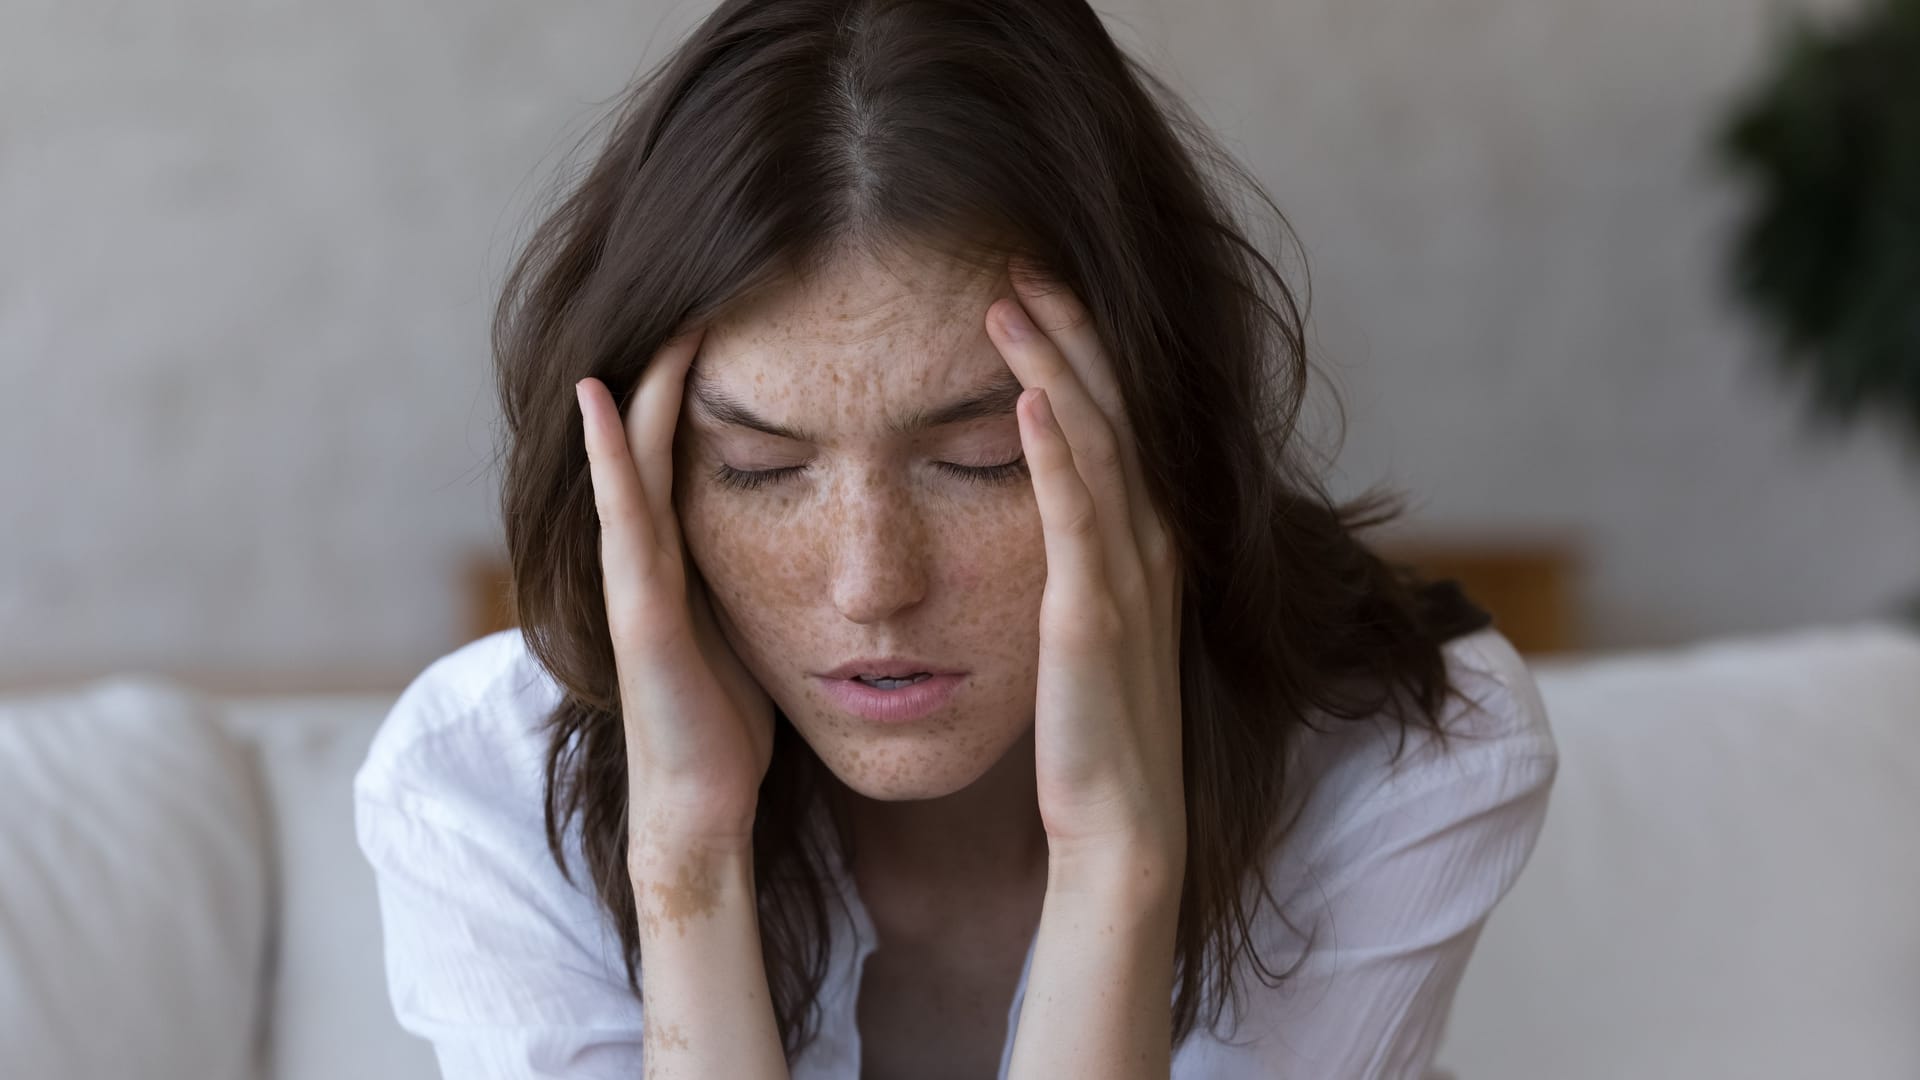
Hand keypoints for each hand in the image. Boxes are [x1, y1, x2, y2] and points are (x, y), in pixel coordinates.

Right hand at [575, 328, 774, 852]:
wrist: (698, 810)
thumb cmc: (728, 725)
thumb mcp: (753, 625)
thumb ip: (760, 573)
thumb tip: (812, 528)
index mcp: (682, 556)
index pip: (687, 445)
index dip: (703, 381)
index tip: (742, 313)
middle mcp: (648, 556)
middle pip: (652, 437)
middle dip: (673, 364)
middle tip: (706, 285)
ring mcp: (633, 580)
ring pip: (630, 461)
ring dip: (641, 386)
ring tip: (662, 313)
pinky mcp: (638, 612)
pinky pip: (624, 517)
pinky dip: (608, 454)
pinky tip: (600, 395)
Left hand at [985, 263, 1185, 871]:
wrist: (1121, 822)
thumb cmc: (1095, 729)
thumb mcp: (1092, 623)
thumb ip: (1079, 560)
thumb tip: (1046, 509)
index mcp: (1144, 540)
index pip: (1117, 417)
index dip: (1083, 347)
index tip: (1033, 287)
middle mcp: (1147, 542)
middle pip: (1114, 408)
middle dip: (1069, 329)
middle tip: (1018, 258)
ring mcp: (1127, 575)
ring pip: (1097, 443)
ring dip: (1056, 365)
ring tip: (1009, 299)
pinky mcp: (1092, 616)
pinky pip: (1077, 517)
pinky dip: (1056, 451)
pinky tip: (1029, 397)